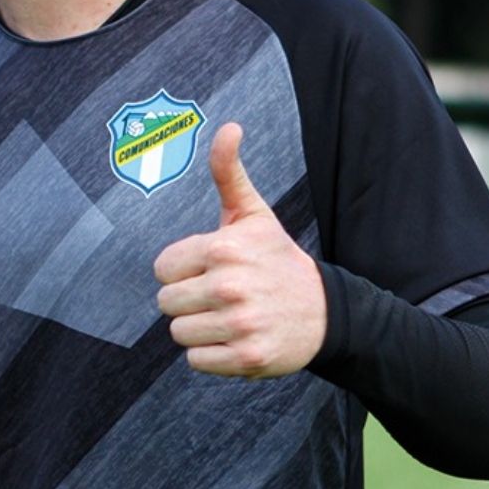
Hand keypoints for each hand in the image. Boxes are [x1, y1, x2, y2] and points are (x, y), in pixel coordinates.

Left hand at [153, 121, 325, 378]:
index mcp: (223, 249)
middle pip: (166, 304)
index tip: (214, 269)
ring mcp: (240, 324)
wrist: (326, 312)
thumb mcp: (253, 216)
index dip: (183, 271)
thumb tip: (228, 127)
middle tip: (223, 295)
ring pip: (179, 334)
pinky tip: (238, 338)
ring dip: (200, 329)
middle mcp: (230, 286)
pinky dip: (212, 355)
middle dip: (189, 301)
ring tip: (231, 316)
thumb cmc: (276, 259)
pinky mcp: (247, 357)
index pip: (162, 269)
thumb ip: (228, 174)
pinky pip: (195, 361)